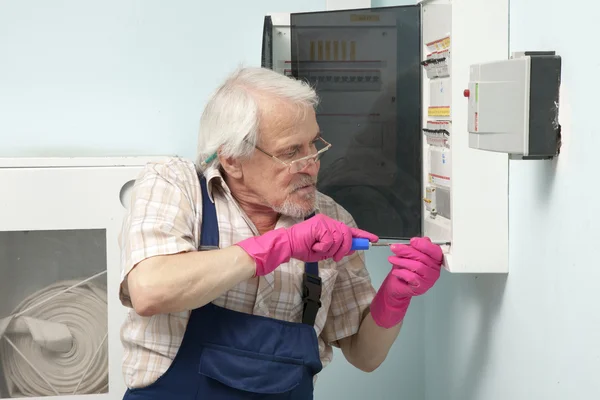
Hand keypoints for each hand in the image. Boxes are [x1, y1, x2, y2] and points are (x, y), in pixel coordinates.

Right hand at [236, 214, 377, 275]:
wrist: (288, 246)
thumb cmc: (303, 249)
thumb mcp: (324, 252)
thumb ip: (338, 249)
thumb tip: (352, 248)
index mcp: (330, 226)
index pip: (349, 230)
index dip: (362, 235)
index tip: (373, 239)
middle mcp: (328, 221)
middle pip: (347, 235)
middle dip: (344, 249)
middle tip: (335, 257)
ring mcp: (324, 221)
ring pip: (339, 238)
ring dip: (331, 250)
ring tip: (319, 250)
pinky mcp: (320, 224)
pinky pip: (330, 239)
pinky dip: (324, 247)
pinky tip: (315, 247)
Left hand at [370, 237, 442, 327]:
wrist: (397, 285)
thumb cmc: (405, 269)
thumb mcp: (409, 255)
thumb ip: (415, 248)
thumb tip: (419, 240)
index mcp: (434, 260)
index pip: (435, 250)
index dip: (424, 245)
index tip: (412, 241)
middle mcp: (435, 269)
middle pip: (423, 257)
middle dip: (406, 251)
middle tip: (395, 248)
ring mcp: (429, 279)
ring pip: (417, 266)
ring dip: (402, 261)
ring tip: (392, 259)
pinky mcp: (422, 287)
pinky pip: (412, 277)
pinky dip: (402, 272)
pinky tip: (395, 271)